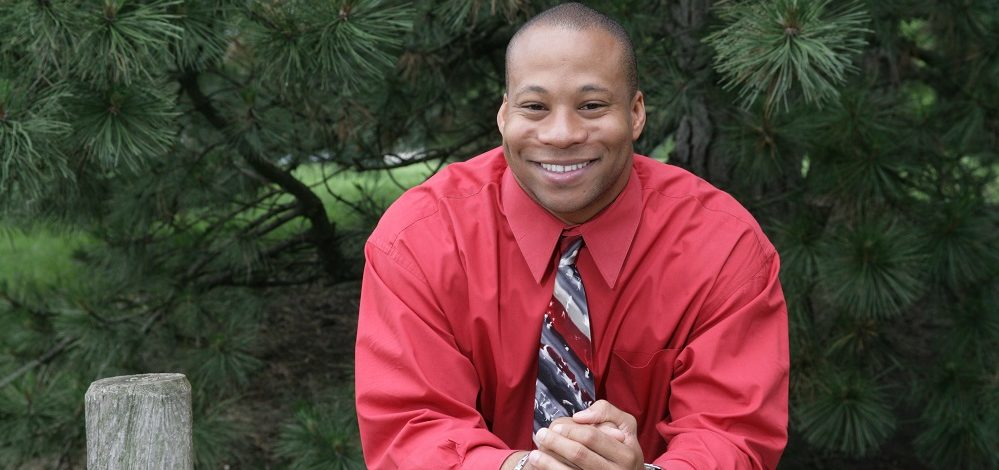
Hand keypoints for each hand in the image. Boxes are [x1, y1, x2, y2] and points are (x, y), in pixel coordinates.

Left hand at [528, 400, 643, 468]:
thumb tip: (579, 417)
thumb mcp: (625, 425)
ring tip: (534, 454)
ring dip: (548, 463)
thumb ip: (605, 412)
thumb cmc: (621, 446)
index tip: (556, 426)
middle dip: (556, 443)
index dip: (571, 430)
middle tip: (541, 435)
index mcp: (627, 454)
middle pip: (579, 455)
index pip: (593, 437)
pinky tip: (540, 466)